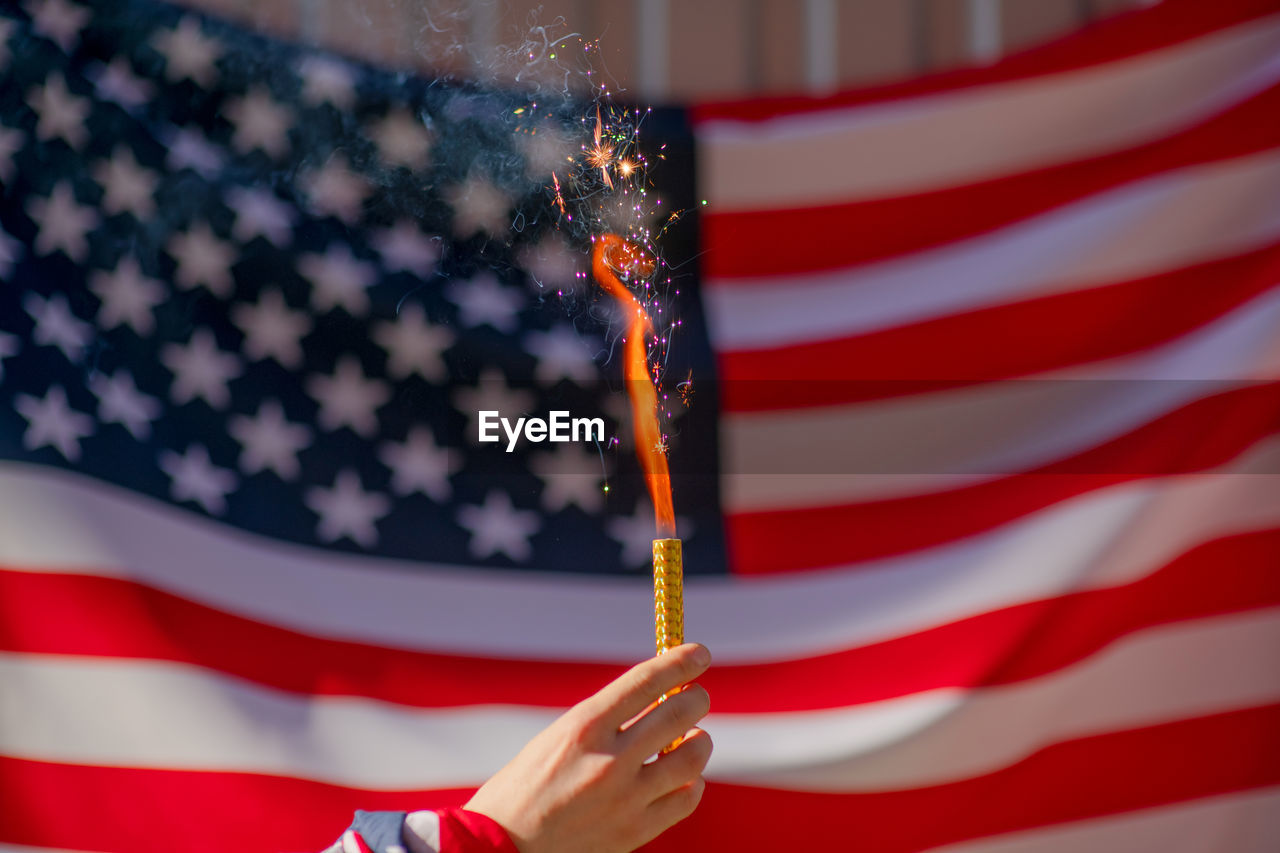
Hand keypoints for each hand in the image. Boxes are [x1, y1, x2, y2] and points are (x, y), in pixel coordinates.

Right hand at [463, 643, 712, 852]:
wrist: (502, 847)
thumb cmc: (525, 786)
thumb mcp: (558, 737)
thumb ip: (605, 720)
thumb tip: (657, 699)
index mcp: (583, 727)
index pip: (646, 681)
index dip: (680, 661)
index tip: (699, 654)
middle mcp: (608, 760)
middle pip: (678, 714)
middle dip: (696, 697)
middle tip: (696, 695)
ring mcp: (625, 798)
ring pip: (691, 757)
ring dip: (699, 740)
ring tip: (692, 736)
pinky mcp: (635, 831)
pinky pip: (686, 799)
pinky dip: (692, 782)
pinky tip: (682, 777)